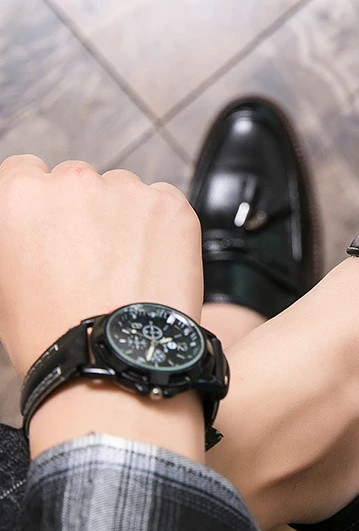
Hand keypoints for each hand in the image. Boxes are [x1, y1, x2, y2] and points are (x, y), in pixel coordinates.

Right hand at [0, 155, 203, 375]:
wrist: (115, 358)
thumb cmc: (54, 334)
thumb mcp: (6, 284)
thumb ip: (18, 237)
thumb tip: (32, 232)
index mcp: (20, 197)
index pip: (27, 172)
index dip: (42, 204)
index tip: (56, 226)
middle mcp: (73, 182)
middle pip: (79, 180)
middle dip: (86, 211)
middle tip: (94, 257)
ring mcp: (126, 190)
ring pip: (125, 191)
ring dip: (126, 217)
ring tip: (128, 268)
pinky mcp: (170, 205)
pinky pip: (164, 204)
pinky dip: (163, 227)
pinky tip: (154, 265)